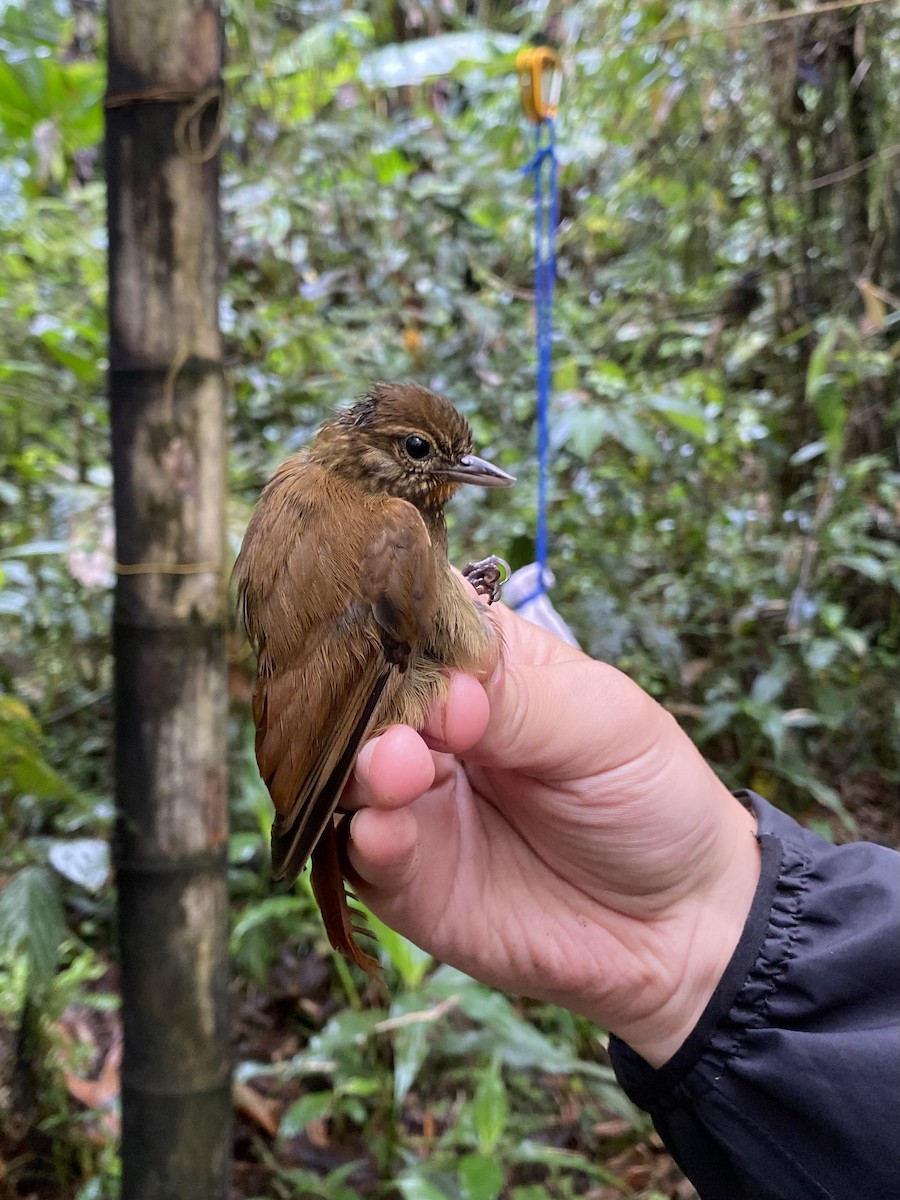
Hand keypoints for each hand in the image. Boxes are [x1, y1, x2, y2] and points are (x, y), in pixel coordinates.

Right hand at [344, 604, 760, 1065]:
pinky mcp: (408, 877)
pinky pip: (362, 854)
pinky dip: (365, 840)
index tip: (405, 642)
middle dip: (369, 705)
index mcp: (480, 668)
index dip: (397, 626)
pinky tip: (388, 833)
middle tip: (405, 725)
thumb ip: (521, 701)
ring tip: (397, 771)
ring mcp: (414, 801)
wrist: (681, 924)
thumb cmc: (651, 796)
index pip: (412, 623)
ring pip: (349, 772)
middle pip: (363, 697)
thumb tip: (444, 690)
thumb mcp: (603, 725)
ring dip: (361, 769)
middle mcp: (432, 728)